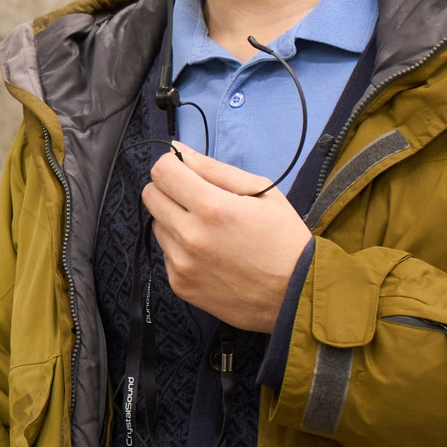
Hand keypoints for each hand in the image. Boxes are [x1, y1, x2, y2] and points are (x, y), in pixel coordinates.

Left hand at [141, 143, 314, 331]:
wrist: (296, 295)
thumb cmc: (284, 240)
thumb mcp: (262, 192)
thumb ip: (215, 169)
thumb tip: (180, 152)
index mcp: (212, 208)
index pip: (162, 172)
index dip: (172, 165)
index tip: (186, 171)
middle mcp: (191, 237)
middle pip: (150, 196)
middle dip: (170, 189)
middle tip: (197, 198)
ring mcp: (183, 264)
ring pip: (156, 225)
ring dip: (175, 220)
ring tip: (209, 230)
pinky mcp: (181, 285)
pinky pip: (166, 254)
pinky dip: (181, 248)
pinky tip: (210, 253)